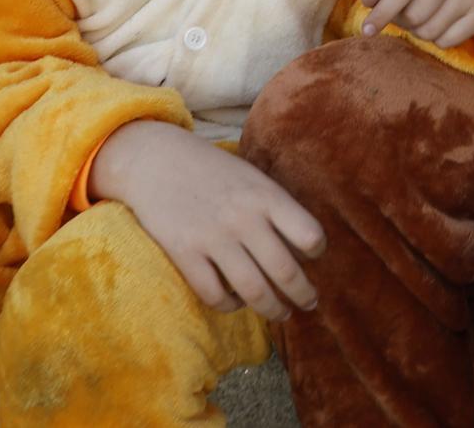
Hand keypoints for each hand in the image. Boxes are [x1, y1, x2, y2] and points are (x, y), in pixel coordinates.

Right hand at [90, 120, 324, 321]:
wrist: (155, 160)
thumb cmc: (211, 170)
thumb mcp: (251, 177)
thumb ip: (274, 207)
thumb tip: (302, 248)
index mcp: (265, 195)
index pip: (309, 234)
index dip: (318, 251)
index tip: (315, 258)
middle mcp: (243, 218)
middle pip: (285, 272)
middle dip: (303, 294)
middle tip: (309, 303)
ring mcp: (213, 237)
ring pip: (254, 291)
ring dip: (273, 309)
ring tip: (281, 313)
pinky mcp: (185, 254)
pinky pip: (215, 296)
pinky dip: (230, 306)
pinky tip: (236, 301)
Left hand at [358, 0, 473, 48]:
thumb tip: (368, 1)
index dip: (382, 12)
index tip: (367, 30)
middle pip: (414, 16)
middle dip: (403, 21)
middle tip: (405, 13)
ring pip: (429, 32)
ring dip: (418, 31)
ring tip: (423, 16)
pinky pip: (447, 42)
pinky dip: (438, 40)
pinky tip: (441, 22)